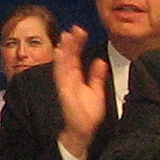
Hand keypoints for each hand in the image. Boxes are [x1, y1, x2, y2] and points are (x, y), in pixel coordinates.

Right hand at [49, 26, 108, 156]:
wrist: (83, 130)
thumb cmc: (87, 113)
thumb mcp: (96, 91)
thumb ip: (96, 76)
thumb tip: (100, 61)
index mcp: (75, 77)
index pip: (75, 57)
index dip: (77, 44)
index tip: (80, 31)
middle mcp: (68, 78)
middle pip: (68, 57)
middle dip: (70, 43)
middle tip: (73, 29)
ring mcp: (65, 84)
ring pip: (63, 63)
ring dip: (63, 50)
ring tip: (66, 37)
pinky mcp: (64, 90)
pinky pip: (60, 75)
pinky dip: (59, 63)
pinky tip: (59, 53)